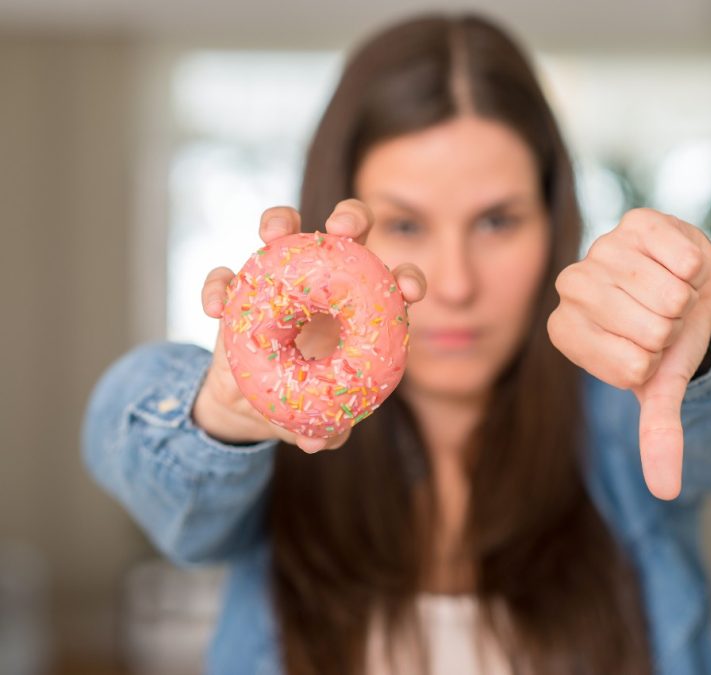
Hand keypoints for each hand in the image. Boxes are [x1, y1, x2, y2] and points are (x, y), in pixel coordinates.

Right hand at [193, 200, 426, 452]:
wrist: (251, 403)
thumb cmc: (303, 400)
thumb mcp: (319, 418)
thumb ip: (328, 426)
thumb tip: (323, 441)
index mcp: (361, 308)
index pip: (392, 284)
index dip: (406, 279)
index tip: (408, 288)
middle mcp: (325, 280)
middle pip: (346, 233)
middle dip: (350, 218)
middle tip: (344, 228)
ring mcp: (280, 278)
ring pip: (284, 231)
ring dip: (280, 222)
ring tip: (273, 234)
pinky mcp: (239, 289)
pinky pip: (227, 277)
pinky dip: (220, 285)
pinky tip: (216, 307)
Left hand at [547, 208, 710, 499]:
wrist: (692, 290)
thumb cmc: (666, 342)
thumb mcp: (660, 388)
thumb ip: (658, 434)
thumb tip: (666, 490)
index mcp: (566, 331)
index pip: (626, 362)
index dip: (651, 361)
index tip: (648, 352)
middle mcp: (571, 287)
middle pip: (645, 326)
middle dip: (667, 330)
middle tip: (663, 321)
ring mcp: (601, 250)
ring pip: (661, 290)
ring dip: (682, 298)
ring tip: (672, 295)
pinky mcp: (634, 223)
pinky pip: (676, 252)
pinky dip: (692, 266)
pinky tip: (681, 267)